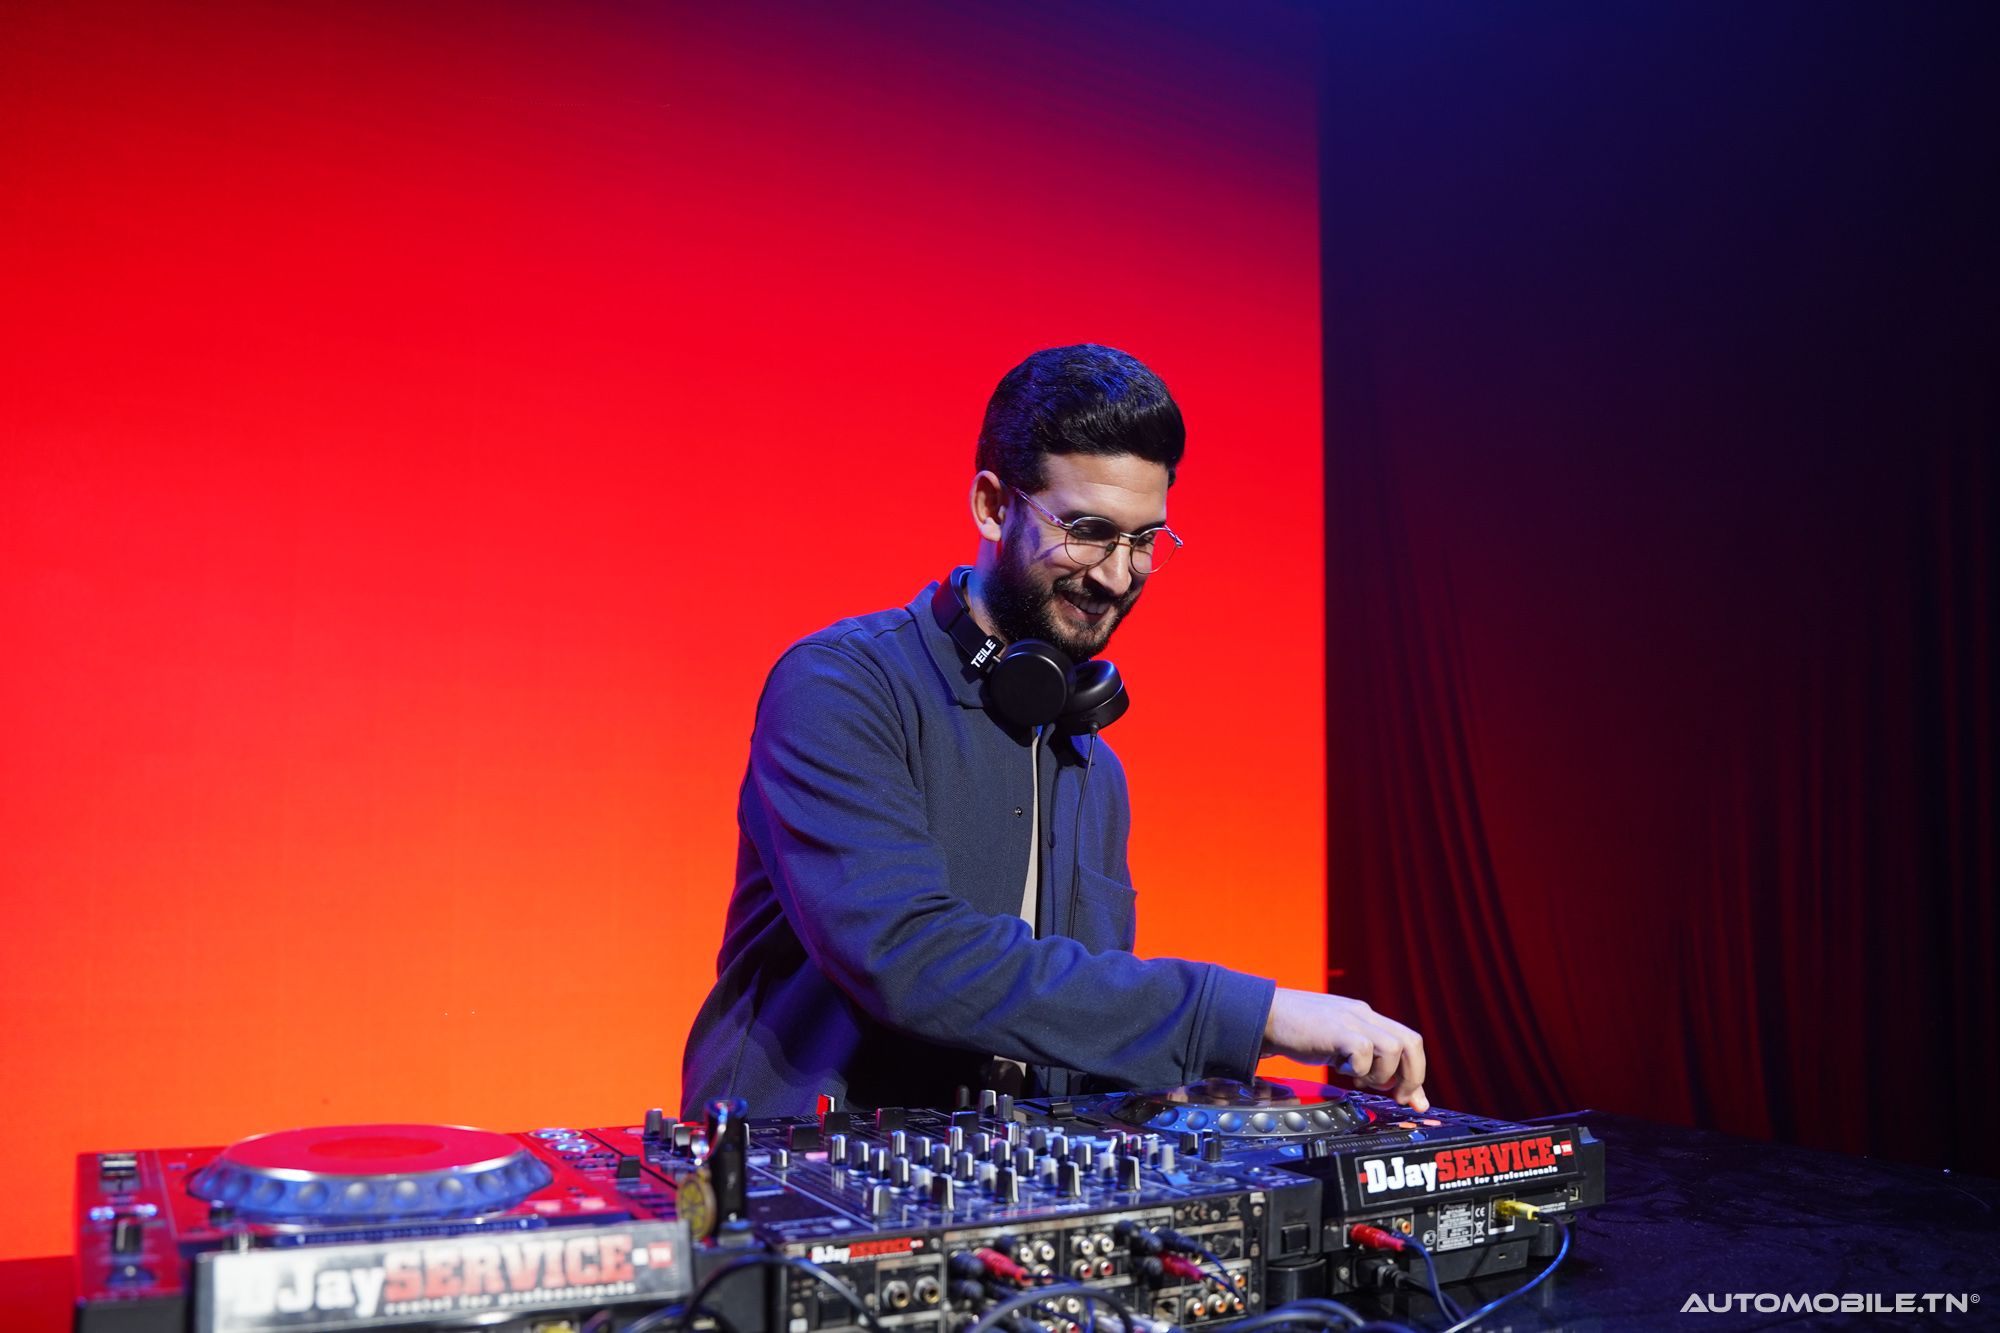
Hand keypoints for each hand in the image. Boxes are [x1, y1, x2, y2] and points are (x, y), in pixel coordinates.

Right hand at [1262, 988, 1428, 1111]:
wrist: (1264, 1014)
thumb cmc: (1297, 1032)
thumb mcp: (1339, 1045)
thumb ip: (1366, 1062)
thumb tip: (1393, 1089)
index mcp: (1366, 1017)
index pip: (1408, 1040)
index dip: (1416, 1071)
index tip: (1412, 1098)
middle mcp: (1364, 1015)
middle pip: (1411, 1042)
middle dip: (1412, 1076)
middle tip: (1396, 1096)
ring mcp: (1351, 1020)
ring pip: (1393, 1048)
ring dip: (1382, 1074)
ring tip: (1359, 1079)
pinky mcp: (1336, 1030)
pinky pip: (1363, 1051)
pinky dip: (1358, 1068)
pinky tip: (1341, 1070)